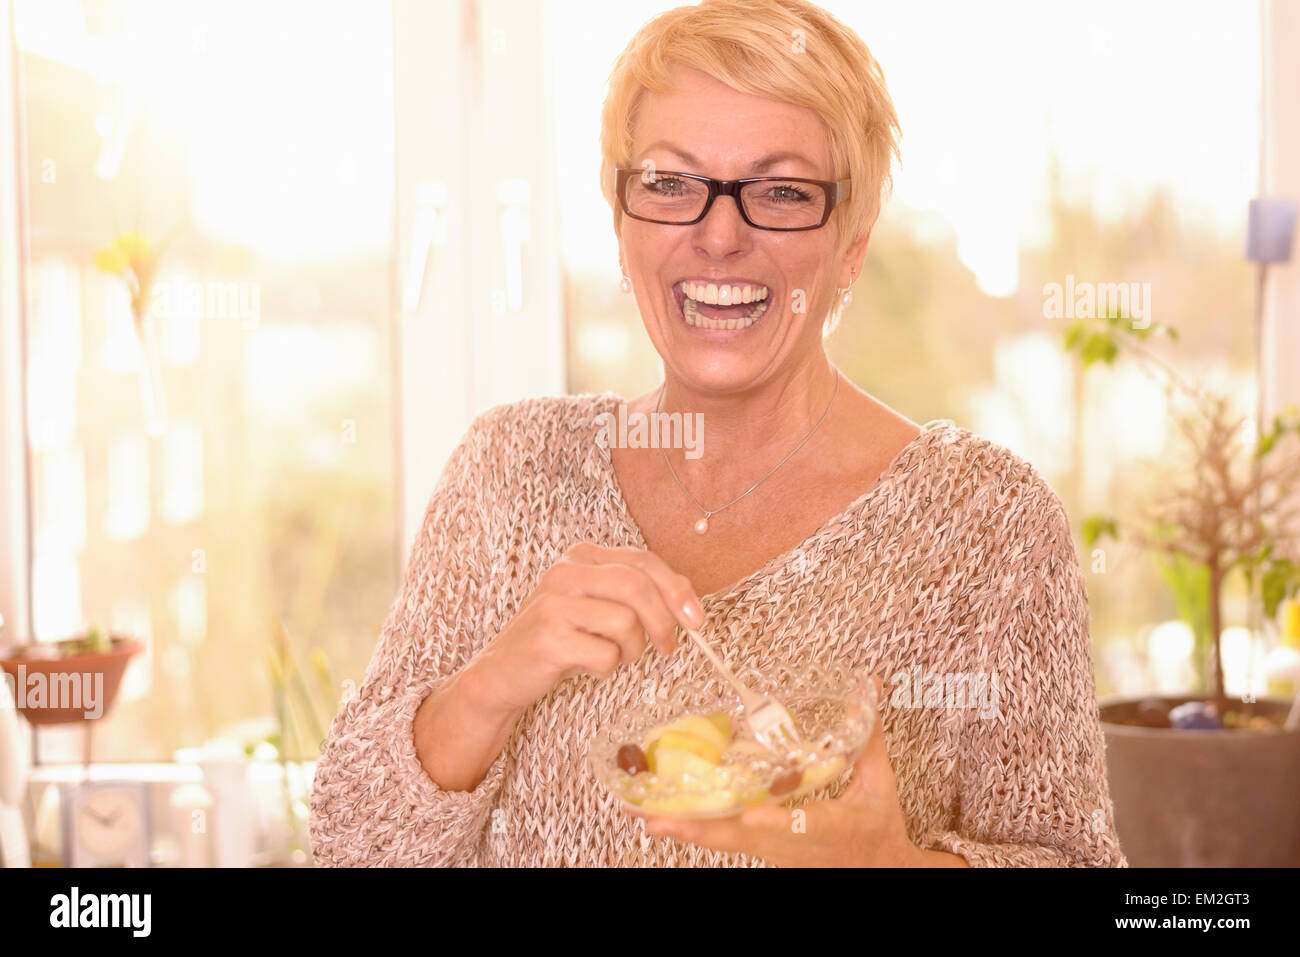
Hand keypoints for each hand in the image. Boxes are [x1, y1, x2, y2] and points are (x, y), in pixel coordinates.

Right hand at [465, 543, 703, 715]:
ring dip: (631, 650)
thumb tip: (687, 604)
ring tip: (613, 656)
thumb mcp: (596, 606)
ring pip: (626, 623)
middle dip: (663, 622)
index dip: (677, 589)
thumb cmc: (560, 639)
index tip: (696, 619)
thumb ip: (634, 595)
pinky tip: (587, 667)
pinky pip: (606, 656)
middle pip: (638, 587)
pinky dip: (607, 669)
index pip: (643, 562)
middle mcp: (565, 572)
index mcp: (581, 556)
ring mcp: (554, 604)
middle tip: (666, 649)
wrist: (502, 673)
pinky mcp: (548, 639)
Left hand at [629, 675, 944, 865]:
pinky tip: (669, 818)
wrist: (880, 871)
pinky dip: (698, 829)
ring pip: (724, 842)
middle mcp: (789, 846)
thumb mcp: (879, 785)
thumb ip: (870, 738)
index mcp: (823, 829)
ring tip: (646, 816)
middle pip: (736, 839)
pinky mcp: (765, 851)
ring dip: (686, 830)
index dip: (759, 820)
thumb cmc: (878, 828)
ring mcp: (774, 852)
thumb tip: (870, 687)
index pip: (785, 825)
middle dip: (694, 829)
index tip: (737, 813)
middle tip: (651, 818)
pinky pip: (727, 841)